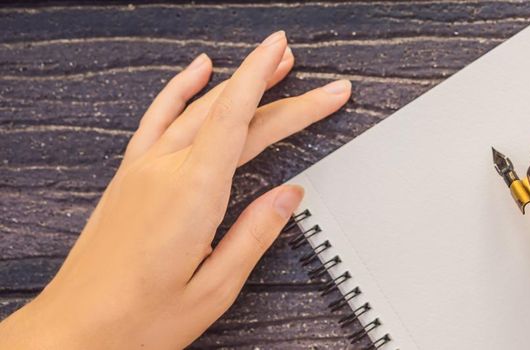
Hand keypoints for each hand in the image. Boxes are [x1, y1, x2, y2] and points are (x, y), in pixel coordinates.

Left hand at [0, 31, 350, 348]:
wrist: (75, 329)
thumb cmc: (137, 318)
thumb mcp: (215, 288)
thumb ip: (256, 234)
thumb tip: (289, 196)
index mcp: (192, 194)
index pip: (239, 119)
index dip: (270, 82)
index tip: (295, 60)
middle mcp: (164, 171)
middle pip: (231, 115)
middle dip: (283, 94)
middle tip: (325, 90)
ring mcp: (142, 169)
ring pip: (198, 108)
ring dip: (239, 82)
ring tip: (275, 65)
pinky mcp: (129, 177)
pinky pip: (158, 117)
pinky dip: (181, 89)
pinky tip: (199, 72)